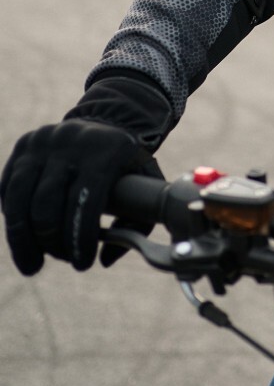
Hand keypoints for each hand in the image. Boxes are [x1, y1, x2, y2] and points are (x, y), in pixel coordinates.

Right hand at [1, 120, 162, 274]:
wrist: (108, 119)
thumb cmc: (128, 163)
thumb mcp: (147, 181)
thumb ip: (138, 222)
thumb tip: (105, 260)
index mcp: (106, 149)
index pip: (85, 200)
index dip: (80, 238)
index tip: (83, 264)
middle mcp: (71, 141)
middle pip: (47, 204)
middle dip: (53, 242)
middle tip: (64, 259)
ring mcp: (42, 141)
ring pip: (19, 200)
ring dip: (23, 240)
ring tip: (32, 266)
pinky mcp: (22, 147)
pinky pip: (8, 191)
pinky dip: (14, 218)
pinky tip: (25, 237)